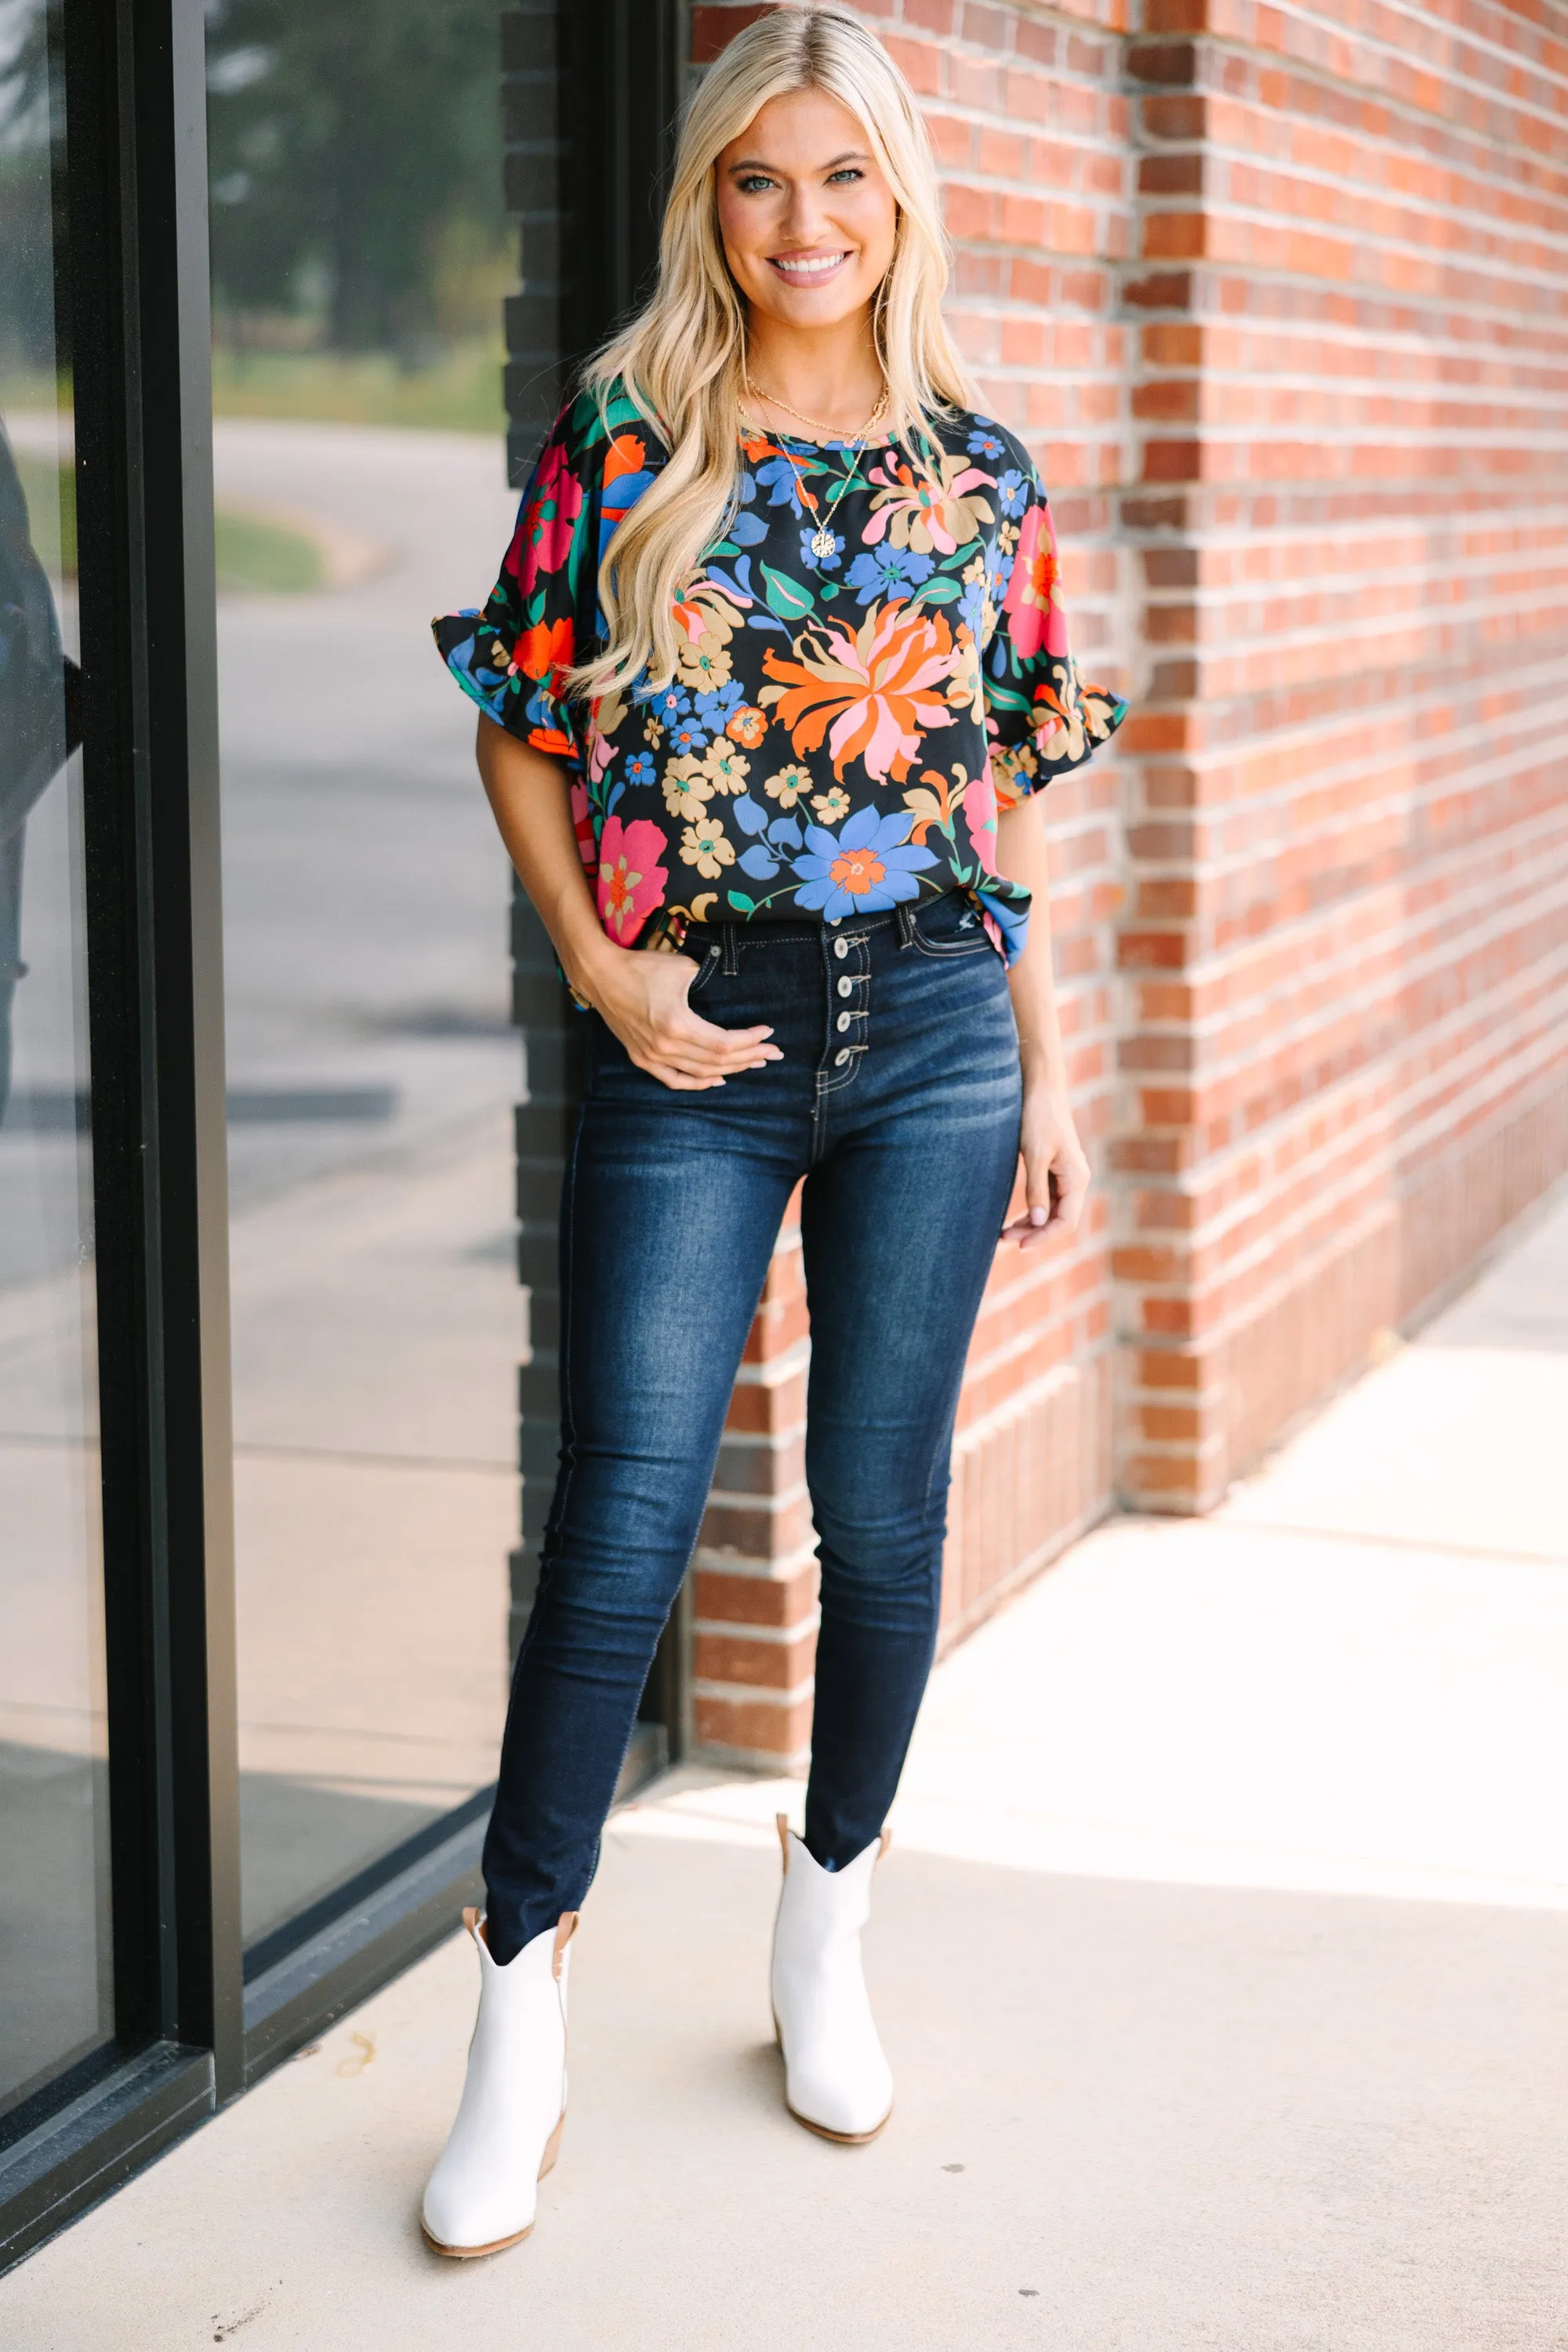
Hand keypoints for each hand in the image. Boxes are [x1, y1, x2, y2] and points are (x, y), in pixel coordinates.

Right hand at [579, 941, 782, 1091]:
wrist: (601, 975)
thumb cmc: (642, 967)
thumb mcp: (682, 968)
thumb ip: (709, 982)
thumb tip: (731, 990)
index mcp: (678, 1025)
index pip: (725, 1044)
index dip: (750, 1040)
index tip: (768, 1032)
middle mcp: (665, 1047)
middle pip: (718, 1061)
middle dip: (749, 1056)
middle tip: (773, 1052)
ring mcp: (652, 1056)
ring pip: (700, 1073)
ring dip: (731, 1070)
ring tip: (754, 1062)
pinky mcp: (642, 1058)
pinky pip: (675, 1080)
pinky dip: (698, 1082)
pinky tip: (717, 1080)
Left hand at [1003, 1081, 1089, 1246]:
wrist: (1041, 1086)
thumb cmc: (1038, 1116)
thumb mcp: (1034, 1154)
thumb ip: (1036, 1190)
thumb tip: (1037, 1222)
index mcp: (1076, 1178)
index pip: (1065, 1221)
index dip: (1044, 1236)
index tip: (1019, 1245)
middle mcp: (1076, 1179)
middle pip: (1059, 1219)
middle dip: (1033, 1232)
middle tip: (1003, 1238)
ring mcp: (1067, 1175)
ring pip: (1052, 1210)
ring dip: (1031, 1223)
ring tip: (1005, 1232)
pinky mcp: (1056, 1168)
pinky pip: (1047, 1198)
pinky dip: (1033, 1209)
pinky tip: (1015, 1217)